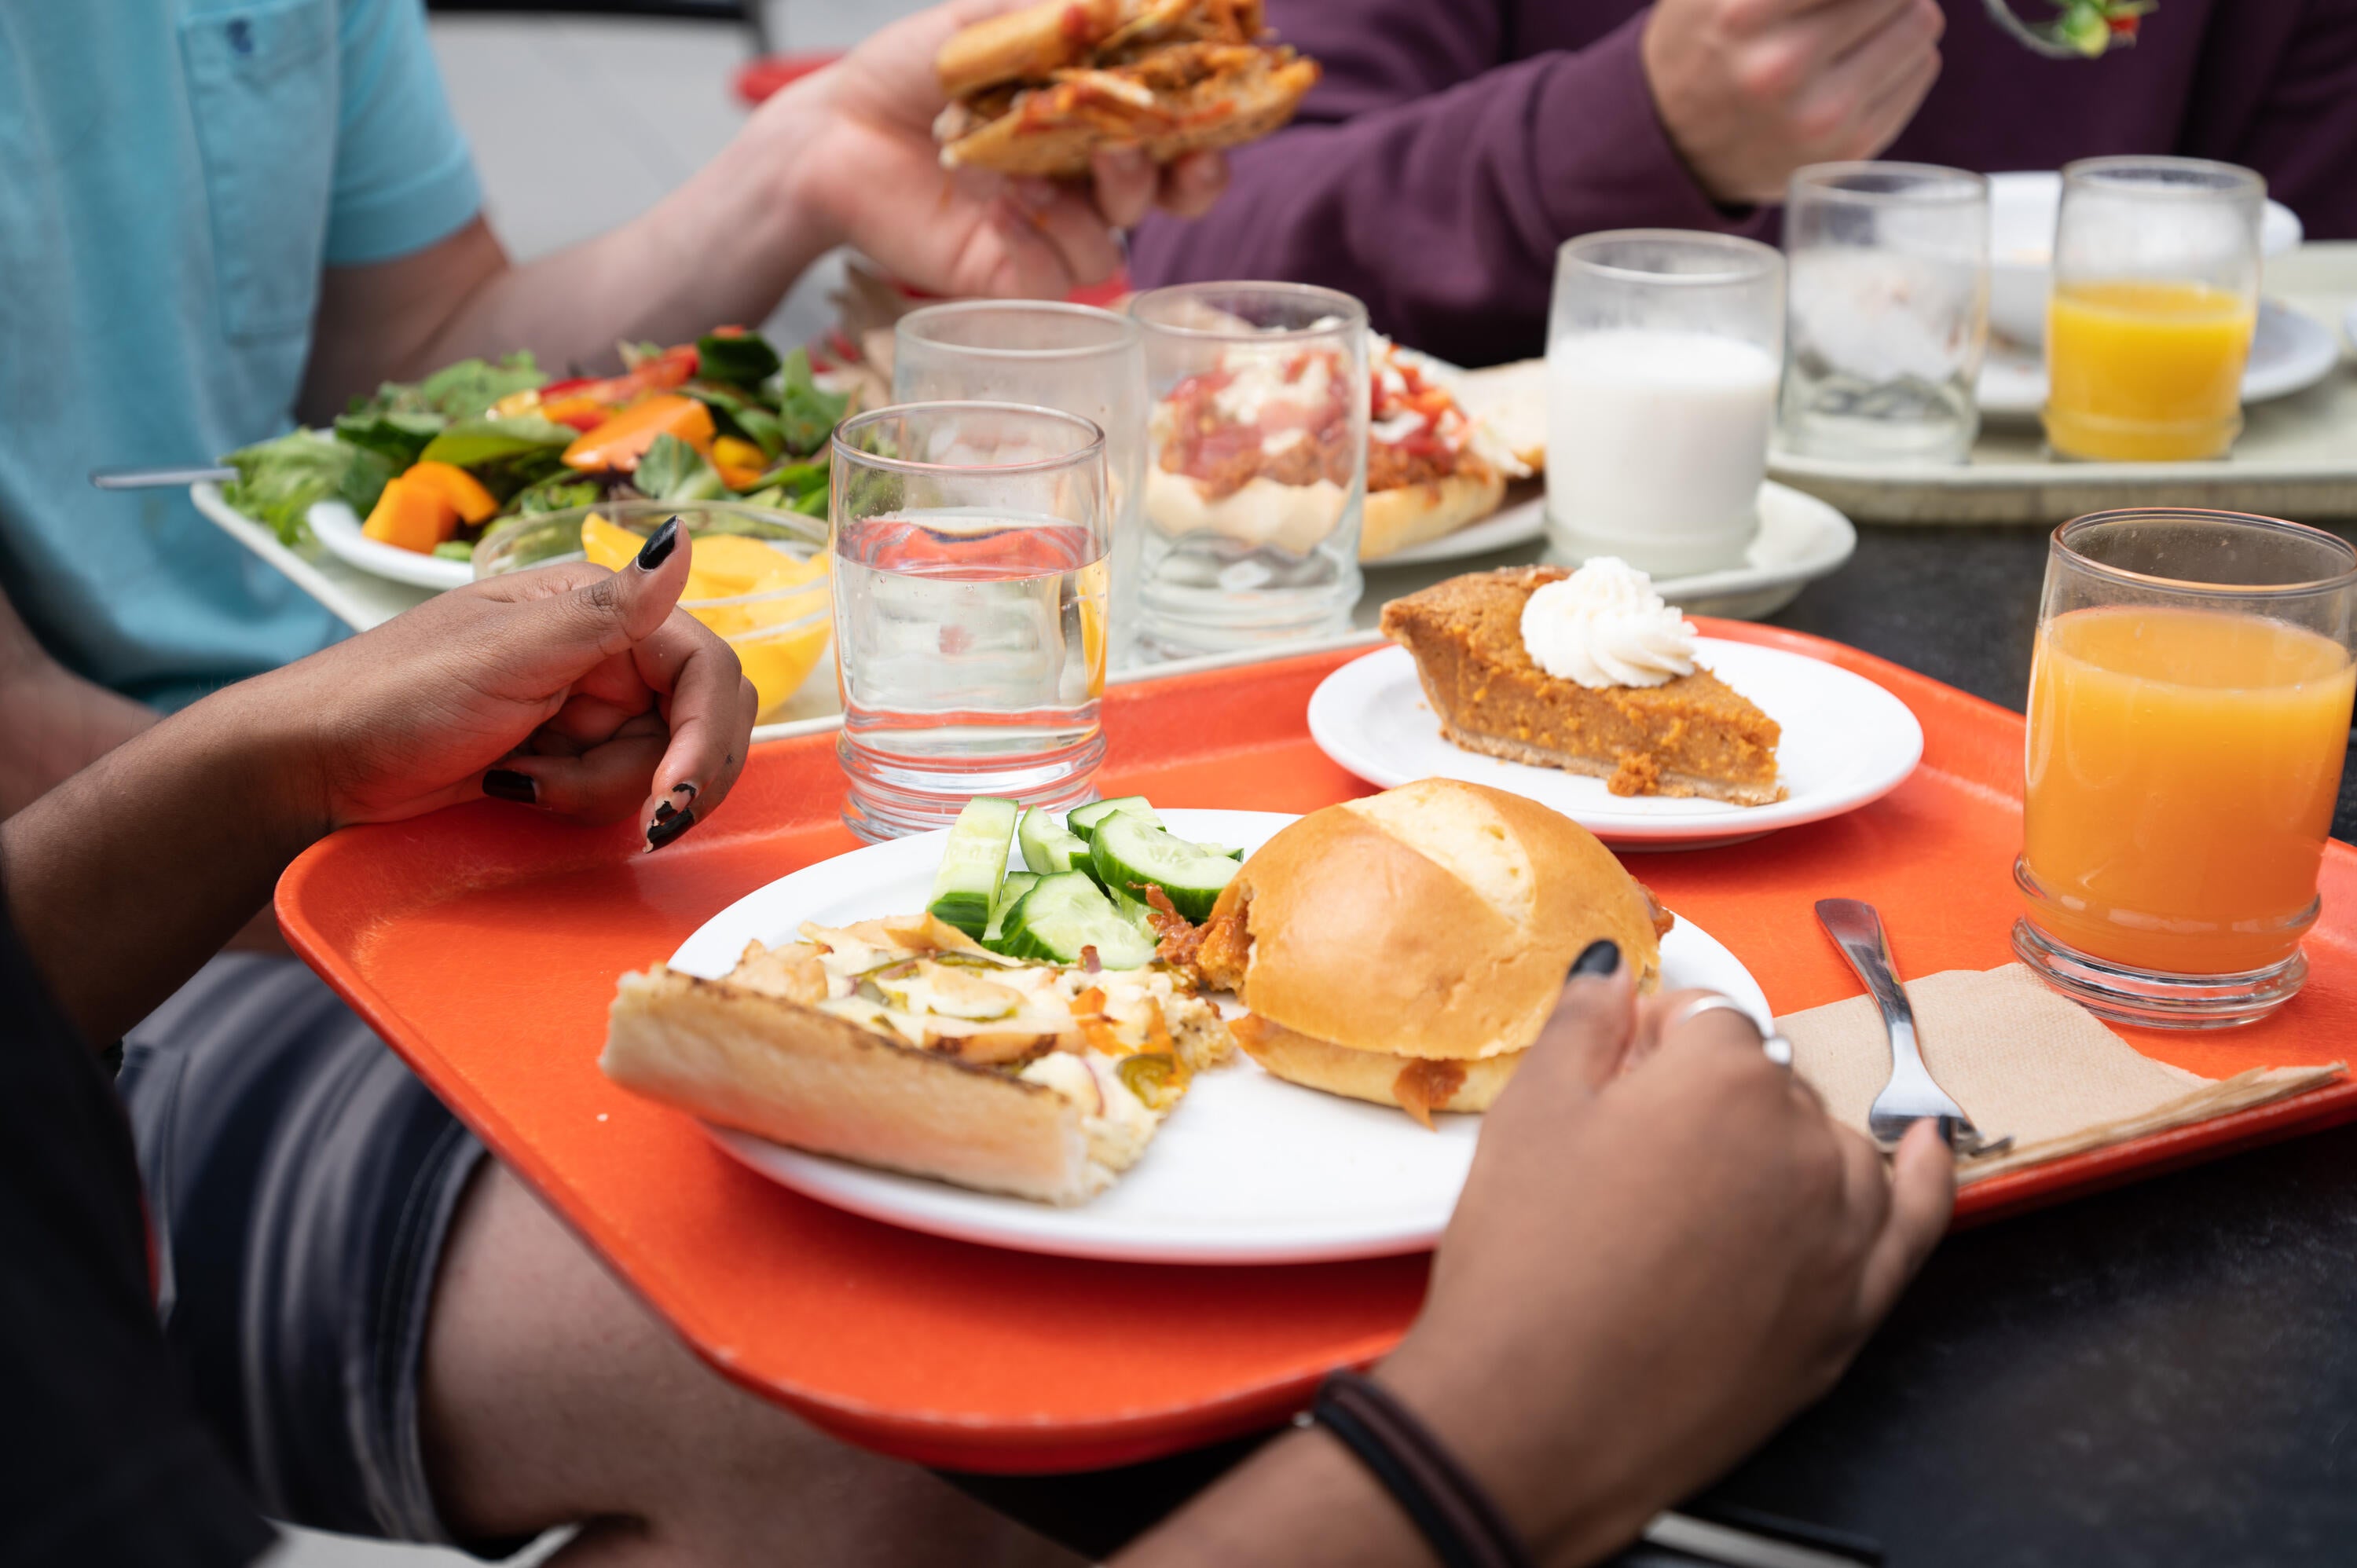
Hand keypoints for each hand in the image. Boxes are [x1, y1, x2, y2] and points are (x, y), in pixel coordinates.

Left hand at [259, 523, 757, 847]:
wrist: (313, 765)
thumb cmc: (389, 696)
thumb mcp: (503, 654)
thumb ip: (606, 609)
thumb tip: (680, 538)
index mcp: (598, 607)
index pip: (705, 670)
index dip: (705, 734)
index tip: (671, 792)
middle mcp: (607, 652)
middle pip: (702, 721)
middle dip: (671, 772)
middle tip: (637, 815)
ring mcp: (590, 708)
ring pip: (663, 765)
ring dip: (602, 791)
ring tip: (524, 780)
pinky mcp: (570, 757)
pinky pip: (620, 791)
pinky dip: (578, 802)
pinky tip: (519, 787)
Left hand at [765, 0, 1230, 297]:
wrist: (837, 128)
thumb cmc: (914, 69)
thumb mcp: (987, 21)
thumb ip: (1057, 14)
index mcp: (1098, 115)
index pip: (1181, 132)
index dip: (1210, 132)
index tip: (1212, 119)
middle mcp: (1087, 178)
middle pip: (1170, 197)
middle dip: (1178, 180)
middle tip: (1143, 153)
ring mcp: (1053, 229)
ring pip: (1116, 243)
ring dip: (1085, 205)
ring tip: (1029, 170)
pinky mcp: (1013, 275)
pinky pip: (1056, 276)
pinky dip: (1036, 240)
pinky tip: (999, 205)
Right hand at [1379, 948, 1952, 1561]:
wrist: (1538, 1416)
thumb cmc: (1526, 1266)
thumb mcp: (1528, 1113)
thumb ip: (1584, 1022)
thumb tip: (1613, 972)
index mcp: (1723, 1078)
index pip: (1705, 1021)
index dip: (1652, 1047)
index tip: (1614, 1080)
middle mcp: (1802, 1143)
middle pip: (1767, 1082)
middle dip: (1708, 1100)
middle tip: (1628, 1157)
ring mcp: (1838, 1231)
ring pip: (1829, 1144)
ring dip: (1779, 1145)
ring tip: (1696, 1194)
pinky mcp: (1851, 1310)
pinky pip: (1914, 1220)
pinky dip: (1924, 1176)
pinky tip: (1925, 1146)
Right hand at [1641, 0, 1944, 205]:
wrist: (1675, 143)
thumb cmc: (1707, 36)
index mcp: (1744, 13)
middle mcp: (1782, 67)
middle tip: (1854, 2)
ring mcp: (1820, 117)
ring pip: (1922, 27)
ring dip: (1902, 14)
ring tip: (1864, 23)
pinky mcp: (1849, 150)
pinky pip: (1921, 71)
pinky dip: (1904, 56)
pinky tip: (1863, 62)